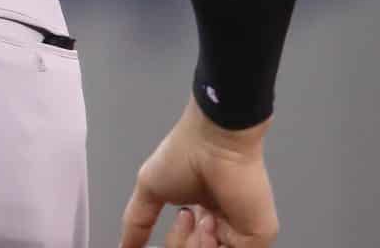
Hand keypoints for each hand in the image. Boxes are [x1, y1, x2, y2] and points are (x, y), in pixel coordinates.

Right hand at [119, 101, 276, 246]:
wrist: (212, 142)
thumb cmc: (185, 154)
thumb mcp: (149, 189)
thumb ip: (137, 222)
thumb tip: (123, 245)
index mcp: (201, 215)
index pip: (186, 245)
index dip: (174, 241)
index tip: (161, 234)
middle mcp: (222, 225)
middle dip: (180, 243)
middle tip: (184, 215)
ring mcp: (240, 232)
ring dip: (193, 244)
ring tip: (195, 216)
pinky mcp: (256, 237)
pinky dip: (209, 246)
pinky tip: (209, 222)